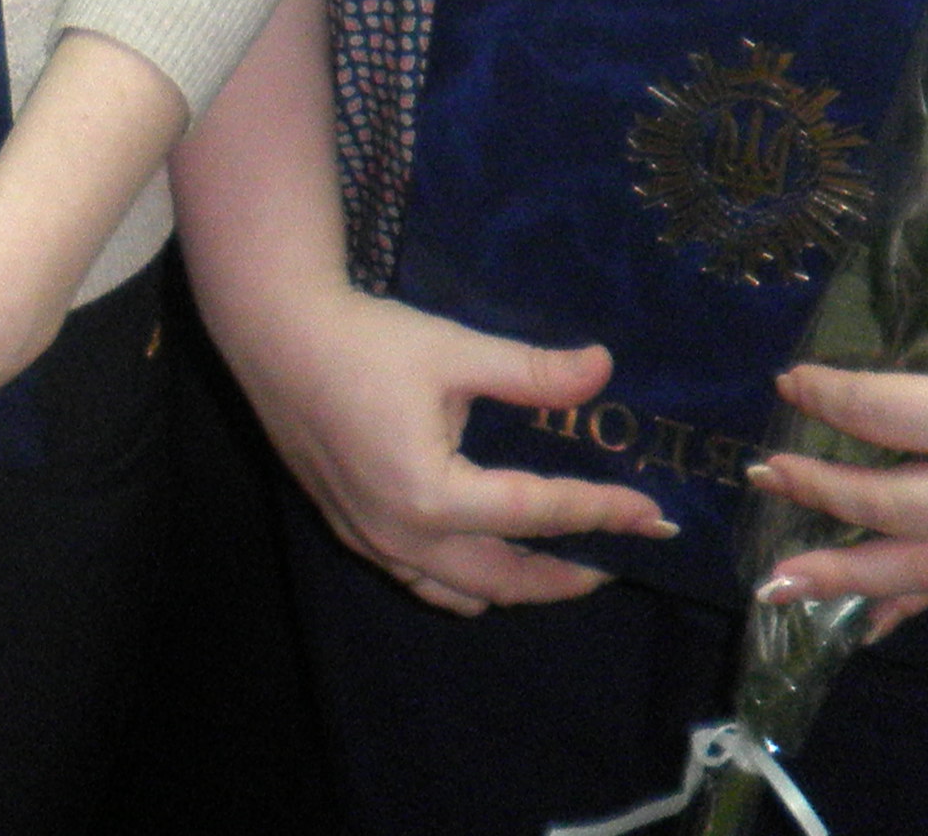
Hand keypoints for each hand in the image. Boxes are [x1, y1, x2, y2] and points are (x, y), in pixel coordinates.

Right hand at [228, 285, 671, 613]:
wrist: (273, 336)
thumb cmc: (364, 341)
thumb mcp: (454, 350)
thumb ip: (531, 372)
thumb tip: (604, 369)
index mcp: (436, 496)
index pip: (540, 514)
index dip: (603, 512)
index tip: (654, 514)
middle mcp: (406, 537)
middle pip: (508, 579)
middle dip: (570, 573)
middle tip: (619, 554)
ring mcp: (375, 544)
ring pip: (464, 591)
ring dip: (519, 584)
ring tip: (561, 560)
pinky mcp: (355, 533)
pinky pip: (424, 581)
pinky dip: (467, 580)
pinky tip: (485, 552)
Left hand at [748, 275, 927, 623]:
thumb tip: (876, 401)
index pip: (883, 417)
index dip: (827, 396)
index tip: (788, 381)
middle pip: (890, 505)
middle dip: (818, 490)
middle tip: (763, 475)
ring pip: (924, 567)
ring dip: (848, 575)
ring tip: (781, 584)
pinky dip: (916, 603)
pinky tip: (868, 623)